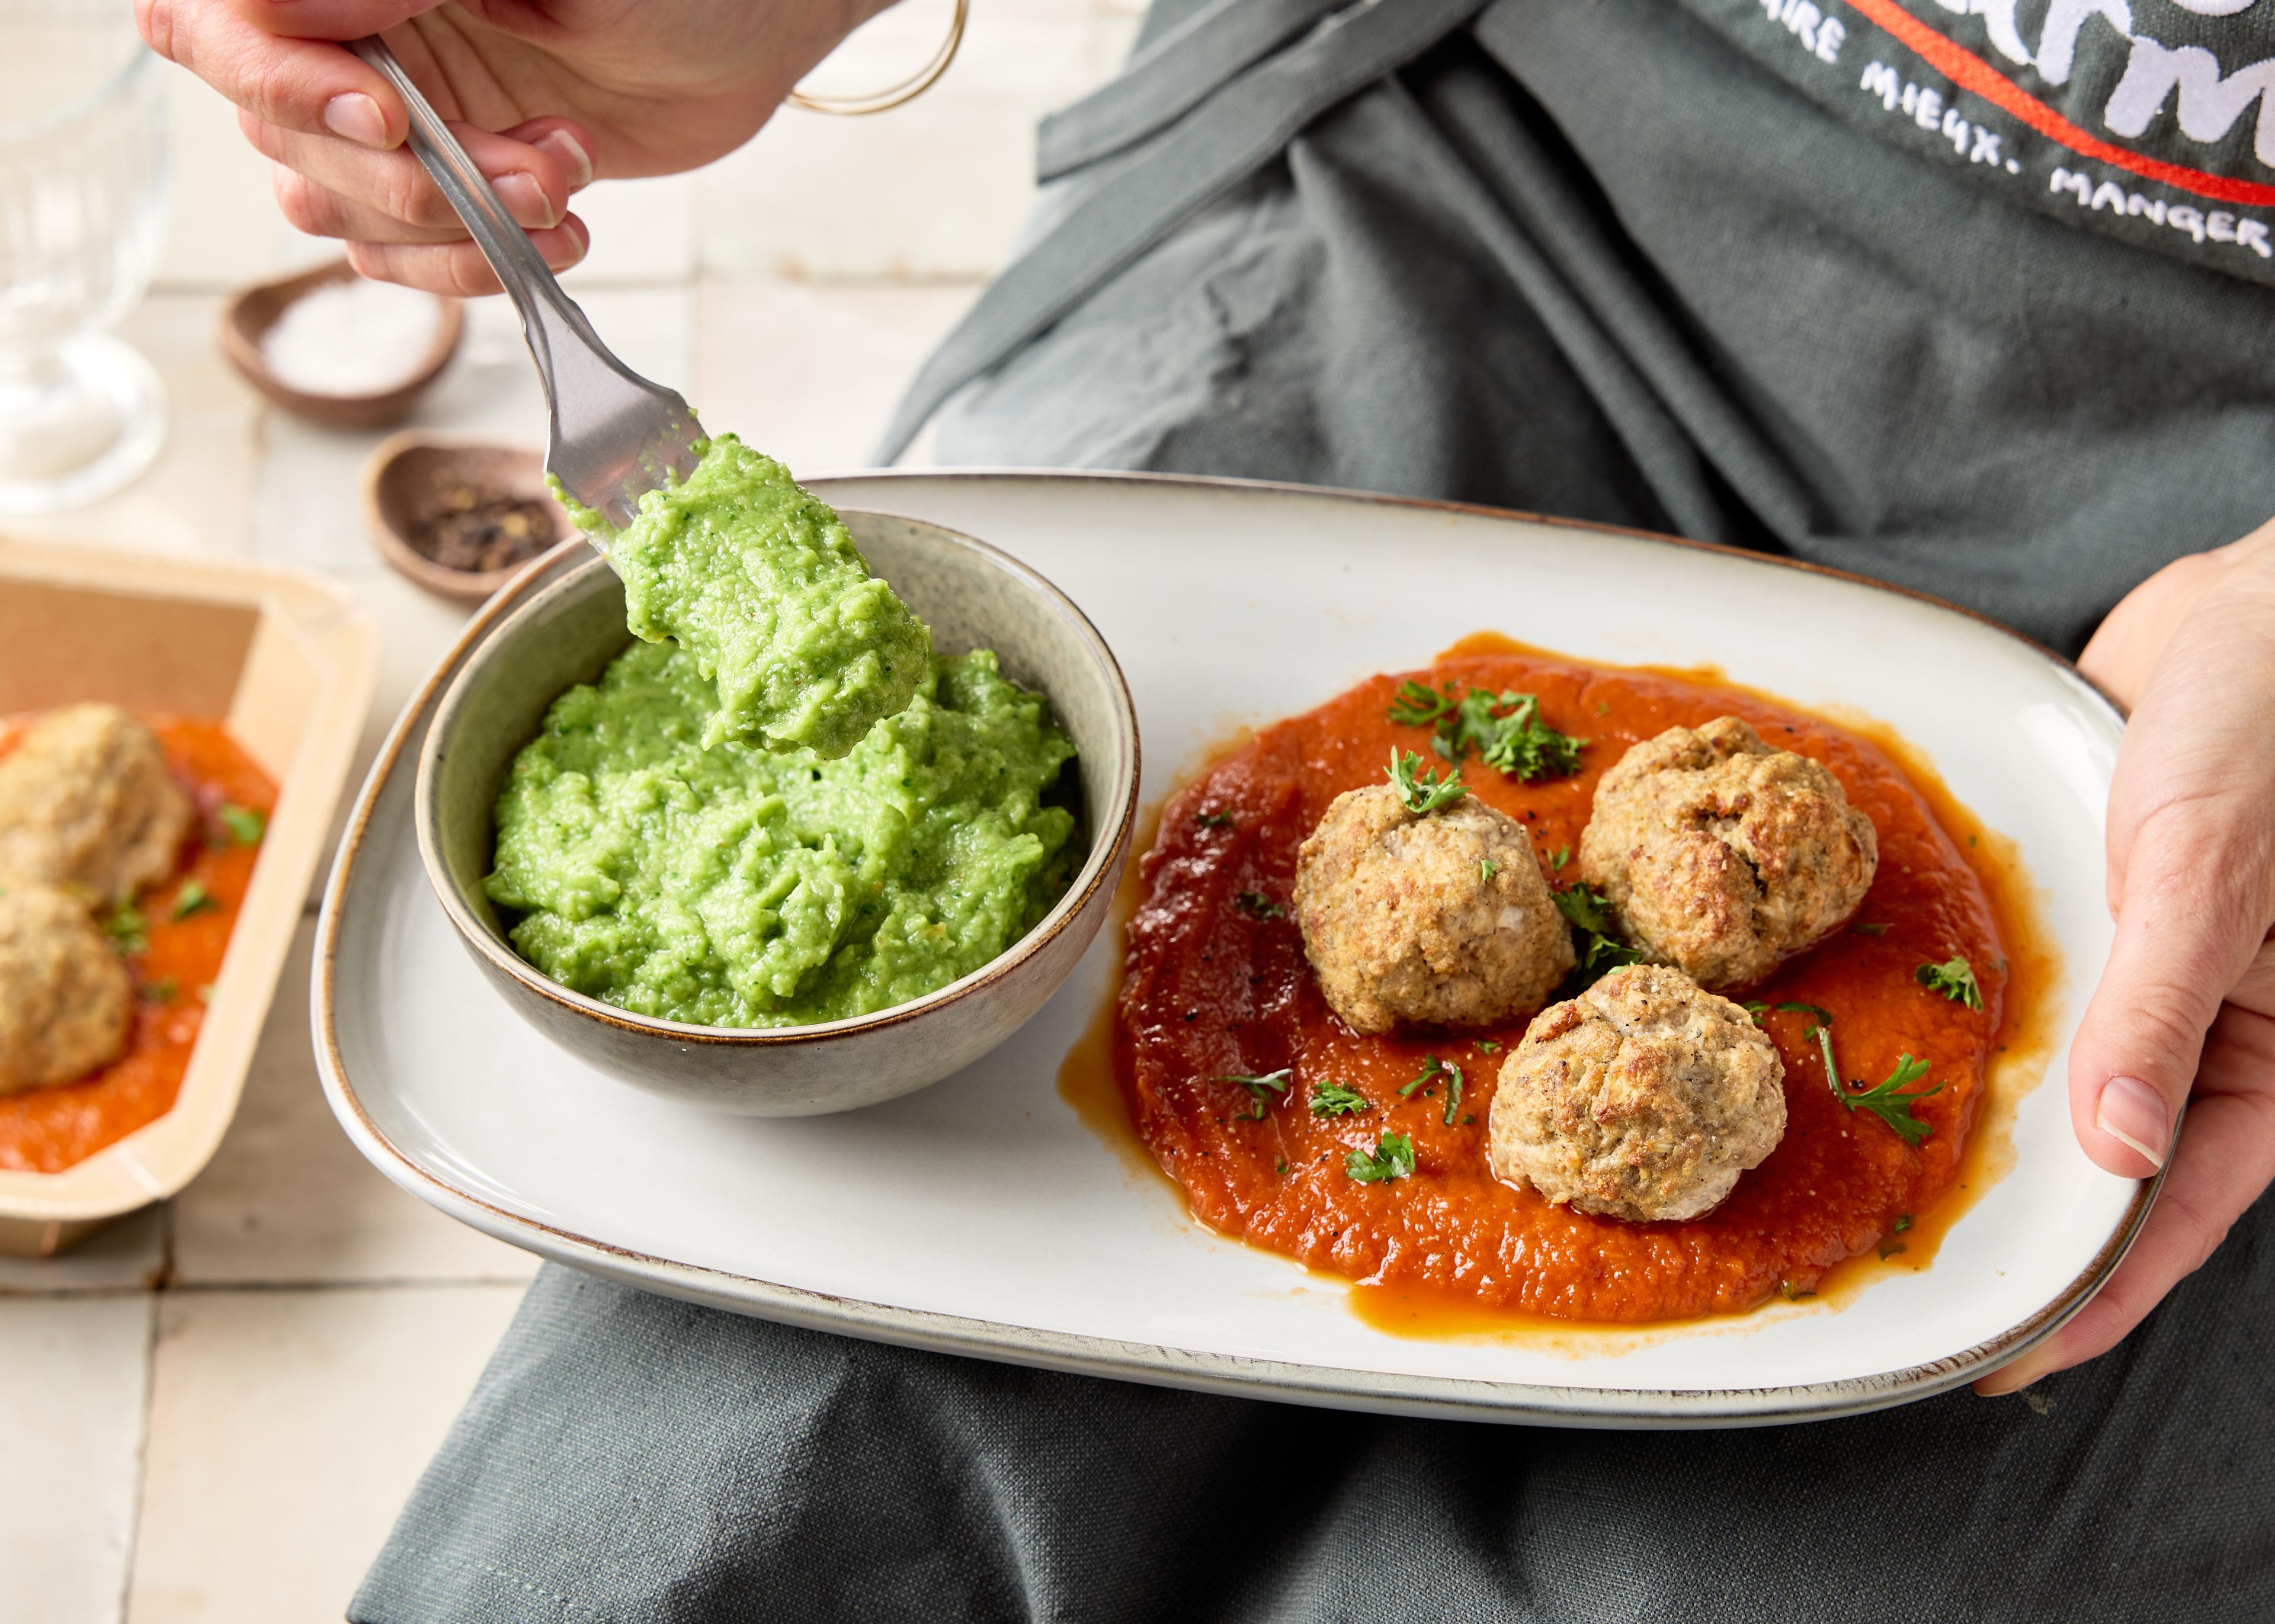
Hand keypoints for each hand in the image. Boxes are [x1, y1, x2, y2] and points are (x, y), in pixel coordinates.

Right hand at [138, 0, 889, 293]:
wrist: (757, 25)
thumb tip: (269, 8)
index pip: (220, 30)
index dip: (284, 90)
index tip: (389, 121)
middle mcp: (348, 36)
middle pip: (285, 142)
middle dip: (416, 182)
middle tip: (535, 170)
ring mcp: (396, 112)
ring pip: (340, 213)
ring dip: (456, 230)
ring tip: (563, 185)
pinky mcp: (453, 180)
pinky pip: (404, 257)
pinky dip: (480, 265)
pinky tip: (562, 230)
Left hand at [1974, 520, 2274, 1393]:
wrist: (2254, 612)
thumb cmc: (2272, 727)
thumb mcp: (2214, 877)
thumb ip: (2166, 1014)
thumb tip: (2120, 1154)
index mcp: (2273, 1062)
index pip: (2174, 1218)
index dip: (2089, 1297)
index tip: (1997, 1360)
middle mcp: (2206, 1035)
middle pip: (2104, 1170)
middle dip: (2013, 1222)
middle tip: (1892, 1274)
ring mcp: (2143, 979)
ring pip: (2057, 1090)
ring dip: (1980, 1129)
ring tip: (1867, 1188)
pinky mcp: (2095, 919)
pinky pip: (2032, 998)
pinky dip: (1974, 1028)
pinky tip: (1889, 1051)